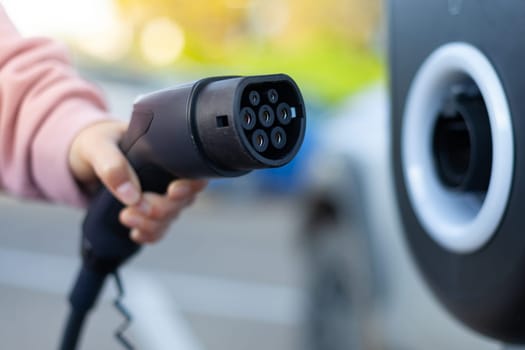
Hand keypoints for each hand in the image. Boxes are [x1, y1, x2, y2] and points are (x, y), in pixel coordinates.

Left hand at [68, 120, 206, 243]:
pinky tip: (134, 232)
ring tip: (125, 216)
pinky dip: (149, 235)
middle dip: (160, 209)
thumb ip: (112, 165)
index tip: (172, 191)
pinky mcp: (147, 213)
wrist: (81, 158)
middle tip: (134, 205)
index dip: (190, 186)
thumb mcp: (97, 146)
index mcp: (165, 154)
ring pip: (170, 219)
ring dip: (151, 224)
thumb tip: (131, 195)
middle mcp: (168, 177)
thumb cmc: (95, 142)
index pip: (193, 173)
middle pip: (182, 202)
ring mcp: (159, 197)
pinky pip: (158, 230)